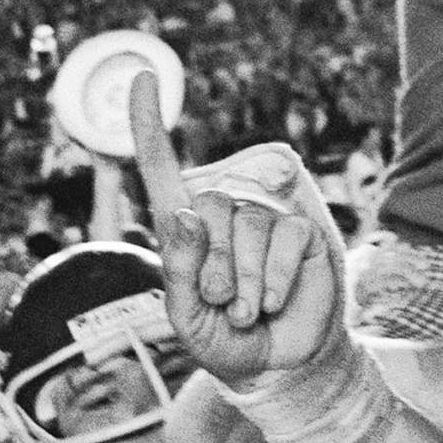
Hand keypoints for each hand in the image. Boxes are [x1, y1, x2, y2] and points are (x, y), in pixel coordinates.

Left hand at [127, 67, 342, 384]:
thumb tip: (184, 213)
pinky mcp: (298, 233)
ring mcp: (262, 220)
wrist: (279, 366)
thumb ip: (179, 270)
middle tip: (222, 303)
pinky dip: (274, 279)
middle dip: (215, 266)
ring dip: (246, 280)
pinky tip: (272, 302)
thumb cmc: (223, 341)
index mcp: (184, 231)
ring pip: (248, 225)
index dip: (150, 124)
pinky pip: (284, 238)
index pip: (161, 169)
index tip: (144, 76)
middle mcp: (222, 215)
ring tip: (246, 309)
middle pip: (210, 207)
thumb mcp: (186, 318)